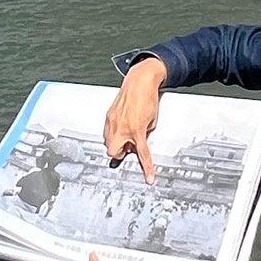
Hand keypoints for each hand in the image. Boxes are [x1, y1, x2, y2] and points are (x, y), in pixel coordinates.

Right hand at [103, 62, 164, 179]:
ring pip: (108, 142)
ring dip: (116, 142)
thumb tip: (138, 143)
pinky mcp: (108, 115)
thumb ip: (144, 134)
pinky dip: (114, 133)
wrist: (140, 81)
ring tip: (126, 135)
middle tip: (129, 148)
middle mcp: (121, 127)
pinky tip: (121, 126)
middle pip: (113, 152)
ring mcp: (112, 121)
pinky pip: (107, 131)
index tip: (149, 178)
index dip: (146, 169)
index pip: (142, 154)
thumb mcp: (152, 121)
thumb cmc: (148, 98)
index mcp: (136, 130)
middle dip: (119, 153)